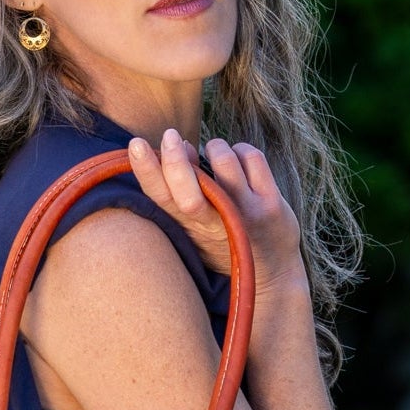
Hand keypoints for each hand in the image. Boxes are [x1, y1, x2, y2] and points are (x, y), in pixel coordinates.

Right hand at [127, 129, 305, 293]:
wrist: (272, 275)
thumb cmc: (224, 241)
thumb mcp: (197, 225)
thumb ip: (183, 190)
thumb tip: (178, 146)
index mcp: (189, 228)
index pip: (161, 200)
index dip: (147, 172)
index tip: (137, 145)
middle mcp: (216, 224)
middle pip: (189, 192)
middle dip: (175, 160)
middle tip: (170, 135)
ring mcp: (246, 213)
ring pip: (224, 161)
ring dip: (216, 147)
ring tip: (217, 155)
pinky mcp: (272, 204)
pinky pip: (252, 158)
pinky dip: (243, 150)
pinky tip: (241, 161)